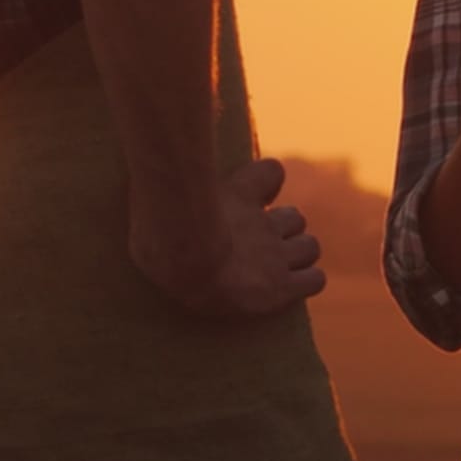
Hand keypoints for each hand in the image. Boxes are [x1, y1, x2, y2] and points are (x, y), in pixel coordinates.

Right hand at [132, 156, 324, 317]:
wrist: (187, 255)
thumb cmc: (162, 229)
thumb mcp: (159, 197)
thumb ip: (163, 191)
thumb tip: (146, 179)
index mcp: (240, 194)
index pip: (271, 173)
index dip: (266, 184)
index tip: (256, 195)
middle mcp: (265, 221)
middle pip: (294, 217)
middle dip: (281, 230)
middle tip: (255, 249)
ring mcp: (276, 253)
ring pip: (309, 246)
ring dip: (296, 255)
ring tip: (272, 270)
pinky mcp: (283, 286)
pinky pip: (315, 280)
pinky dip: (308, 281)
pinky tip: (291, 287)